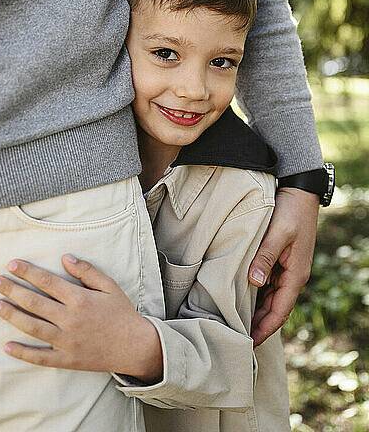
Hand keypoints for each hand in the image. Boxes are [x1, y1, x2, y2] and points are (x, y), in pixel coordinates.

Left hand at [0, 255, 162, 382]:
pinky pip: (40, 357)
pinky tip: (7, 346)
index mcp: (80, 299)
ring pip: (33, 327)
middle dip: (13, 290)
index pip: (48, 282)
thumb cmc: (122, 313)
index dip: (28, 272)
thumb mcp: (109, 286)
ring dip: (12, 316)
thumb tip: (65, 258)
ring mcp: (67, 341)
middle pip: (35, 302)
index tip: (12, 264)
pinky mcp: (67, 359)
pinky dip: (23, 353)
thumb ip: (87, 271)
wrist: (135, 346)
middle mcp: (70, 320)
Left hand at [248, 187, 318, 346]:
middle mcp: (293, 276)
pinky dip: (257, 295)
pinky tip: (243, 298)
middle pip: (274, 309)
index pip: (279, 312)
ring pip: (271, 298)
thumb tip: (255, 282)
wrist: (299, 191)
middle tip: (234, 337)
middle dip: (258, 325)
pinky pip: (269, 285)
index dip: (264, 329)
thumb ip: (265, 256)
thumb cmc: (290, 210)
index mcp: (295, 275)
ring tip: (234, 322)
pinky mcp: (281, 260)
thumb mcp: (278, 232)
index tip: (248, 343)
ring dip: (256, 311)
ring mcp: (287, 269)